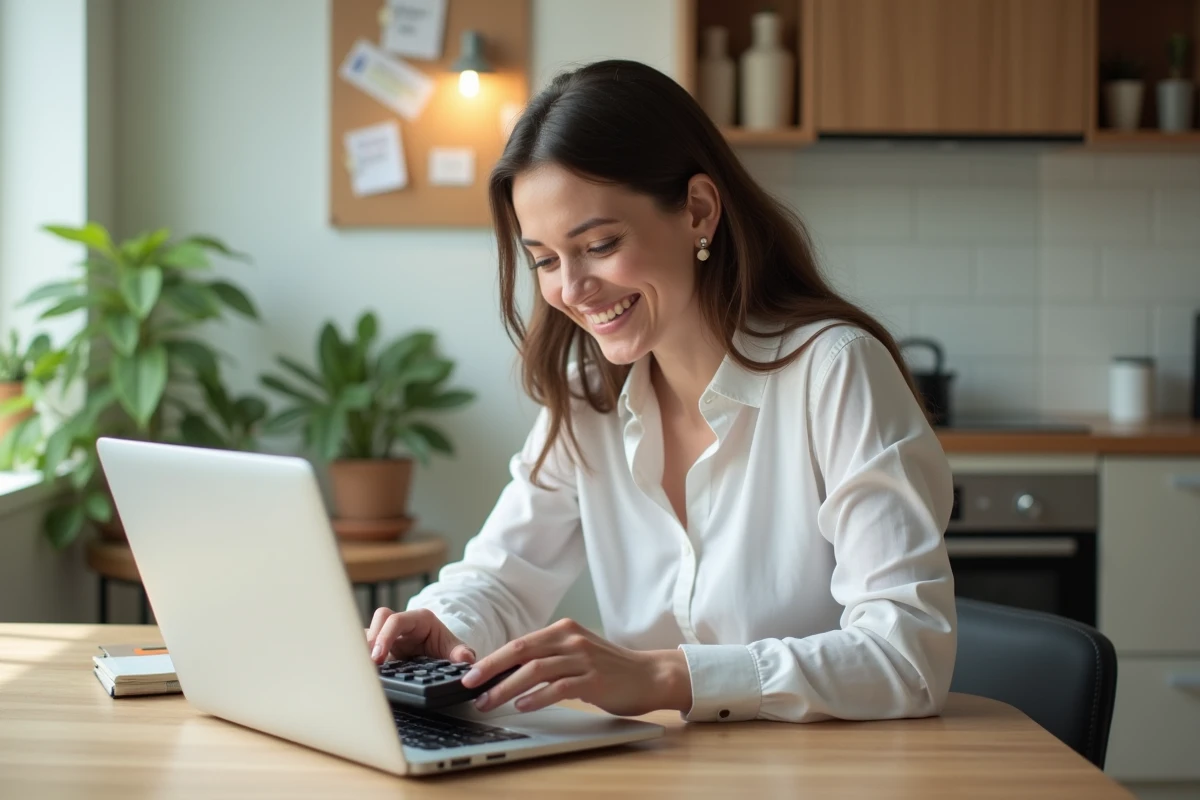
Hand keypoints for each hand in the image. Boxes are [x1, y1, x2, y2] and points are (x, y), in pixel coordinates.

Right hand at [364, 607, 475, 665]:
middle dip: (371, 640)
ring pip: (368, 631)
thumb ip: (460, 653)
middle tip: (368, 663)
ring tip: (361, 668)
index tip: (379, 658)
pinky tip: (360, 671)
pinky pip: (364, 645)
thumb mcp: (453, 649)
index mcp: (418, 619)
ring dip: (363, 648)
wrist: (440, 651)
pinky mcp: (379, 645)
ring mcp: (388, 633)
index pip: (396, 620)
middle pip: (379, 620)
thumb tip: (466, 658)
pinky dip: (360, 656)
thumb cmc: (444, 646)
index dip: (385, 636)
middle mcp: (401, 623)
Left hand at [460, 618, 691, 716]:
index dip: (493, 658)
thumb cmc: (610, 669)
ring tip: (489, 702)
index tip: (471, 673)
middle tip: (470, 685)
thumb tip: (508, 673)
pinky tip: (523, 705)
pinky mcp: (595, 679)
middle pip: (522, 650)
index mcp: (564, 630)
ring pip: (536, 669)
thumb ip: (549, 657)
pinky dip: (537, 697)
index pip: (520, 642)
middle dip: (491, 668)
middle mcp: (571, 639)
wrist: (651, 675)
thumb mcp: (576, 654)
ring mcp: (584, 658)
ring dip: (507, 687)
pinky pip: (559, 687)